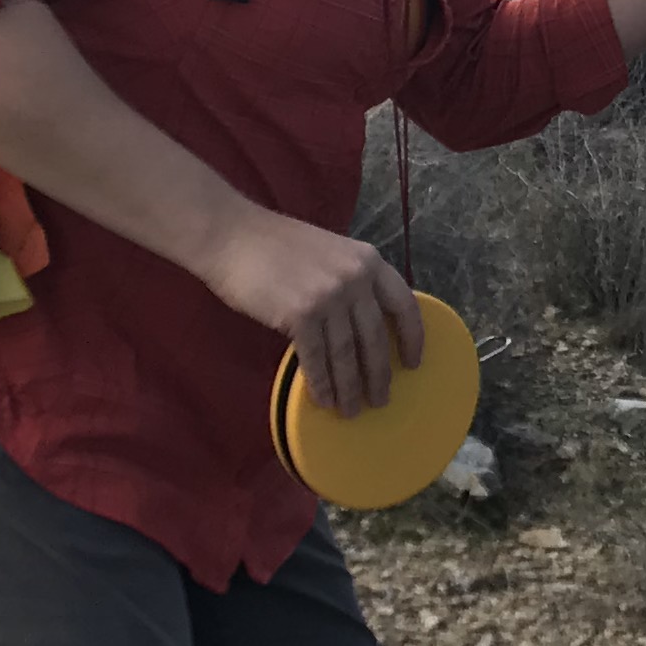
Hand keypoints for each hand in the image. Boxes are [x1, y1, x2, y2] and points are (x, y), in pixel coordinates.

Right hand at [196, 209, 422, 420]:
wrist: (231, 235)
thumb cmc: (275, 244)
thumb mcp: (330, 253)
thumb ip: (350, 281)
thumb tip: (362, 325)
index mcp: (368, 260)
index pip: (405, 304)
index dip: (413, 338)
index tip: (413, 363)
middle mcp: (355, 278)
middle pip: (375, 338)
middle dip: (378, 375)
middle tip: (380, 401)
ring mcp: (329, 296)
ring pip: (346, 353)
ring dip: (349, 387)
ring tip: (350, 410)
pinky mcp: (300, 314)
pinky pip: (316, 358)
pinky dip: (322, 383)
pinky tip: (324, 400)